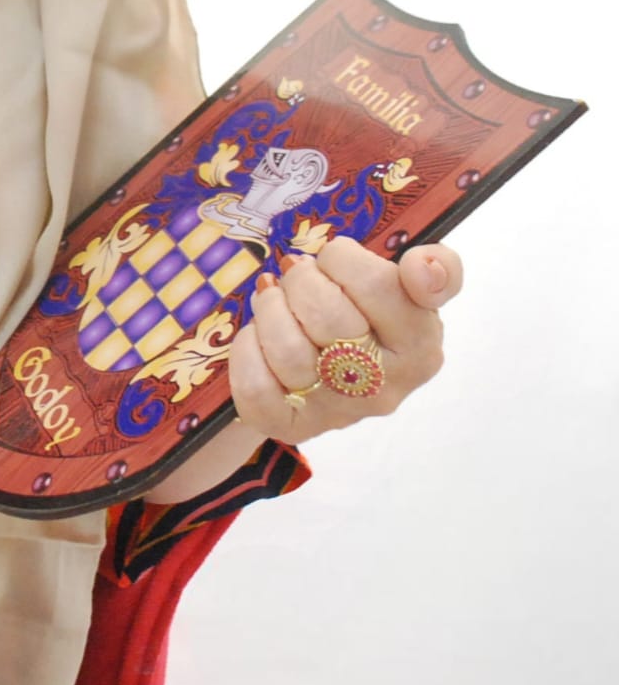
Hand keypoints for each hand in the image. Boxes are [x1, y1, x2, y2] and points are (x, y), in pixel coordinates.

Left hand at [229, 236, 463, 443]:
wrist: (327, 372)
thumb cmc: (368, 318)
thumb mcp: (408, 290)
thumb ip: (438, 271)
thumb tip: (423, 266)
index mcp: (421, 346)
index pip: (378, 284)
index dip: (341, 258)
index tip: (334, 259)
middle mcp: (386, 386)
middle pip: (326, 315)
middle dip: (300, 280)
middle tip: (297, 276)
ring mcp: (338, 411)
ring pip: (287, 349)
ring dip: (269, 309)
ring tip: (274, 299)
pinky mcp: (294, 426)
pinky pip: (255, 387)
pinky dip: (247, 350)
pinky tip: (258, 337)